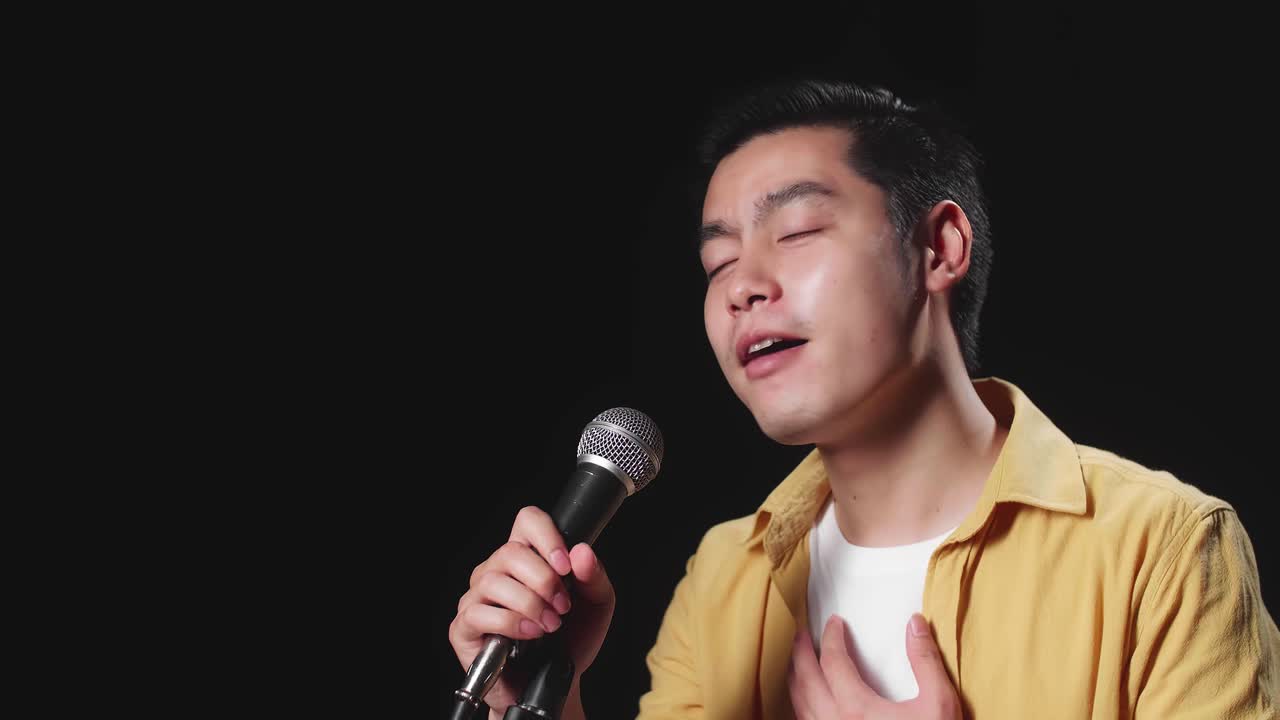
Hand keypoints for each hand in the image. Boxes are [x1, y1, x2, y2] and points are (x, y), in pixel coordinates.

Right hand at [449, 505, 614, 715]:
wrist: (556, 684)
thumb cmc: (571, 640)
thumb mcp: (597, 606)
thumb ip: (594, 577)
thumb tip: (582, 552)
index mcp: (528, 557)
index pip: (527, 521)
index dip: (546, 536)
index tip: (565, 564)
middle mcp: (497, 571)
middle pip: (510, 552)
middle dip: (544, 579)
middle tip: (563, 606)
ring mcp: (476, 598)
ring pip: (494, 581)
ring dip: (530, 604)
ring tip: (550, 625)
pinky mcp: (464, 627)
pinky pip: (479, 613)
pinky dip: (510, 623)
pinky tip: (529, 634)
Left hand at [788, 613, 960, 719]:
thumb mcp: (938, 703)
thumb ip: (924, 660)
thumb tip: (914, 623)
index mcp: (856, 709)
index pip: (833, 661)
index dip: (831, 637)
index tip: (834, 622)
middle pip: (804, 679)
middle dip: (800, 652)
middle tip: (801, 633)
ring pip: (798, 704)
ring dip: (795, 677)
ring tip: (798, 661)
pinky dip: (799, 705)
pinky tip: (806, 700)